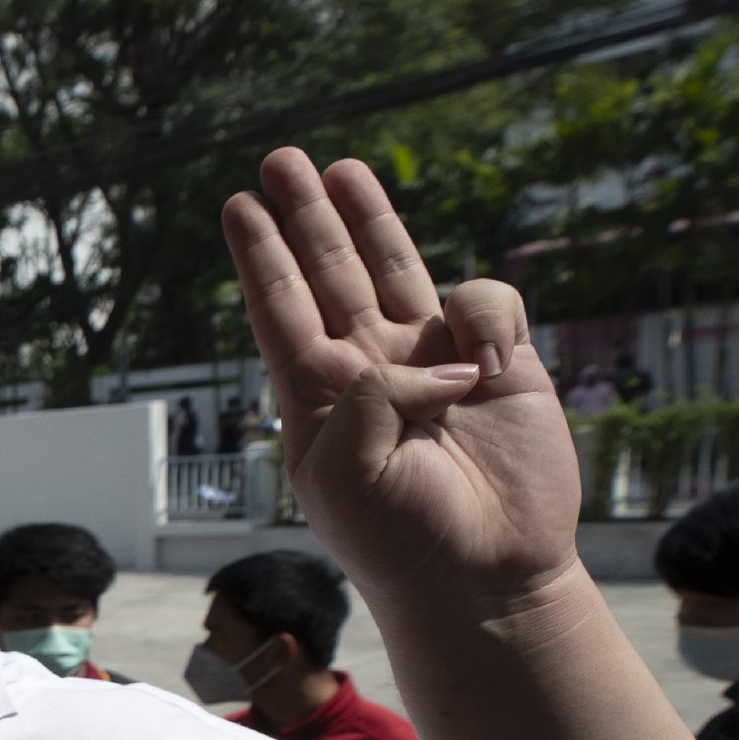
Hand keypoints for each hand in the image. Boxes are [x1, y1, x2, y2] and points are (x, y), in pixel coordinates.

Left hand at [224, 149, 584, 612]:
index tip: (237, 207)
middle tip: (279, 161)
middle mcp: (372, 370)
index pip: (282, 310)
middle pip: (330, 273)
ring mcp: (434, 362)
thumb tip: (417, 354)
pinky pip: (484, 306)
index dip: (262, 257)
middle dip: (306, 217)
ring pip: (396, 270)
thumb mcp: (351, 478)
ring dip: (368, 219)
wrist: (486, 578)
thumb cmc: (402, 541)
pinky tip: (482, 365)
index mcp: (320, 397)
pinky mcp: (500, 365)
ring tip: (341, 169)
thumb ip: (363, 401)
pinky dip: (481, 316)